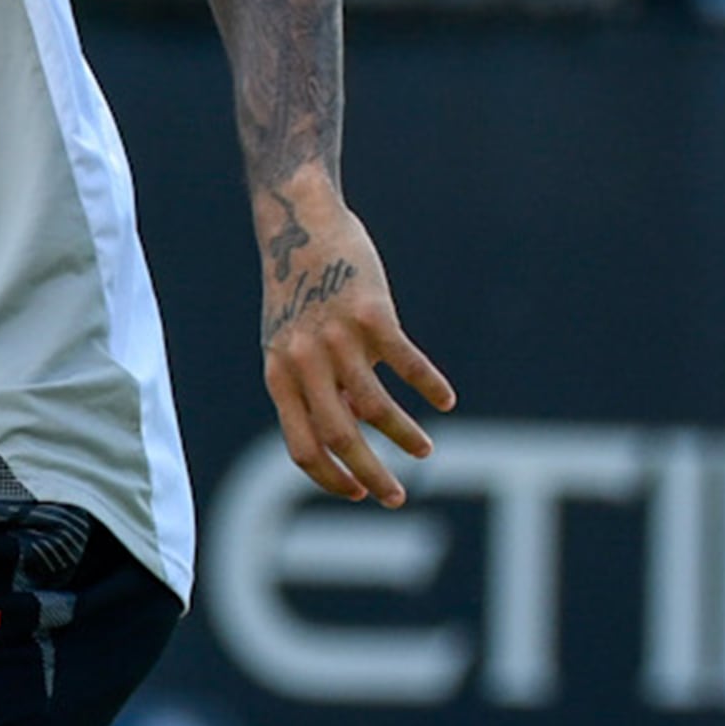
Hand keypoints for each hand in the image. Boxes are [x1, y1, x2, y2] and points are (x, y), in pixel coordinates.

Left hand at [254, 181, 452, 505]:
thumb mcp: (289, 345)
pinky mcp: (370, 314)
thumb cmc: (297, 291)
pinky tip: (444, 401)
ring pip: (374, 406)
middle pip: (338, 436)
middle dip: (370, 475)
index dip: (329, 477)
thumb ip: (313, 387)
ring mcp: (337, 339)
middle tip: (396, 498)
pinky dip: (429, 385)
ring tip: (425, 451)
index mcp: (280, 376)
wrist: (300, 227)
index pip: (301, 446)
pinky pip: (405, 361)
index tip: (357, 494)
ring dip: (403, 436)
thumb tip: (350, 429)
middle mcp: (305, 363)